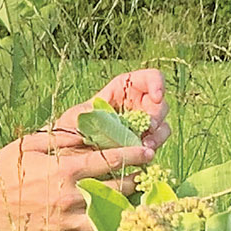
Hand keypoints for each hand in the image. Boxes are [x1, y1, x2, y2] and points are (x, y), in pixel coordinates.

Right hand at [0, 129, 156, 230]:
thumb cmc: (3, 167)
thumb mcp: (30, 143)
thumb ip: (63, 137)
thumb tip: (92, 128)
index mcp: (63, 170)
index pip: (110, 161)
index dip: (134, 155)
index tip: (148, 153)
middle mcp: (69, 196)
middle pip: (118, 190)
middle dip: (136, 181)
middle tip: (145, 176)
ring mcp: (65, 221)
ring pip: (110, 218)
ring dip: (125, 209)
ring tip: (133, 202)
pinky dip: (104, 229)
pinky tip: (108, 220)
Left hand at [54, 68, 170, 151]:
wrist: (68, 150)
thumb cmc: (72, 127)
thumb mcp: (77, 115)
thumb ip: (92, 113)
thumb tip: (102, 116)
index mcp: (122, 90)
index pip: (147, 78)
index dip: (156, 83)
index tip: (157, 96)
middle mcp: (136, 105)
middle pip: (159, 103)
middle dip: (157, 114)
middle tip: (149, 126)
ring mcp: (141, 125)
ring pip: (162, 125)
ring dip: (158, 134)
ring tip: (146, 144)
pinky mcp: (142, 143)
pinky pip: (156, 143)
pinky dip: (153, 147)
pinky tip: (144, 152)